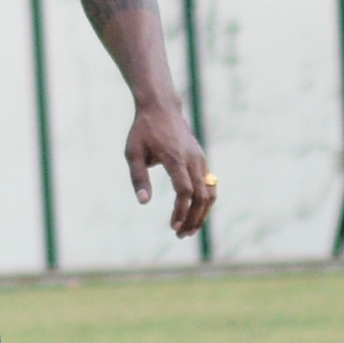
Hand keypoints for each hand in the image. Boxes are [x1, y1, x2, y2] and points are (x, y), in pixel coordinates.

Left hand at [124, 97, 214, 237]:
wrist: (161, 106)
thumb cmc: (143, 130)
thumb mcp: (133, 152)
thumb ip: (138, 178)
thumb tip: (144, 202)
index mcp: (176, 158)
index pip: (185, 191)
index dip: (181, 211)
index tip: (172, 226)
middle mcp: (193, 159)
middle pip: (201, 196)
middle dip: (193, 219)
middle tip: (180, 235)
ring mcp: (200, 159)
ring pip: (210, 192)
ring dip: (202, 213)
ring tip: (190, 230)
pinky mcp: (201, 159)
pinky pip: (210, 184)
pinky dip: (205, 202)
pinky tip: (194, 213)